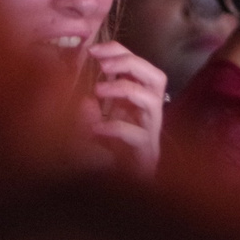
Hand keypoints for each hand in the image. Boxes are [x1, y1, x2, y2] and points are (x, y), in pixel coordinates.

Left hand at [82, 41, 166, 176]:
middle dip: (131, 63)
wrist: (123, 189)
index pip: (138, 65)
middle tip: (104, 63)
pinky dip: (116, 127)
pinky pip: (138, 135)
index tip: (92, 50)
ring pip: (151, 100)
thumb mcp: (94, 123)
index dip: (119, 52)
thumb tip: (82, 97)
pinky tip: (96, 128)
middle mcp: (149, 113)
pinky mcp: (146, 153)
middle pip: (156, 77)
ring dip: (124, 88)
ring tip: (98, 89)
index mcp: (138, 101)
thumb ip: (89, 107)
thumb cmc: (109, 154)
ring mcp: (150, 132)